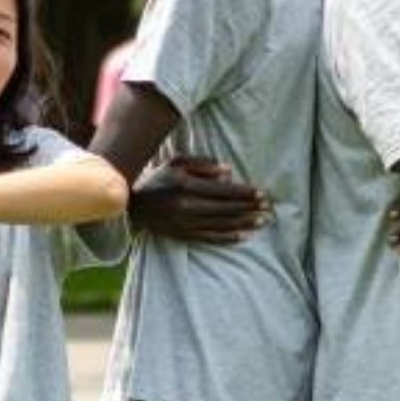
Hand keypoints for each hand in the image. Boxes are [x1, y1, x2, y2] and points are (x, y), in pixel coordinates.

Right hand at [130, 156, 269, 243]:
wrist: (131, 203)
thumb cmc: (158, 177)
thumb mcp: (177, 162)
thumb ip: (203, 165)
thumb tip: (229, 172)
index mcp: (186, 186)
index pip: (223, 191)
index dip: (245, 193)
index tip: (263, 193)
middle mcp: (186, 207)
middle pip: (225, 209)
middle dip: (249, 208)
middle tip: (269, 208)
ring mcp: (184, 223)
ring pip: (220, 225)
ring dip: (244, 224)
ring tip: (262, 222)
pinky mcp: (182, 235)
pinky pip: (210, 238)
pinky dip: (228, 237)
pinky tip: (243, 236)